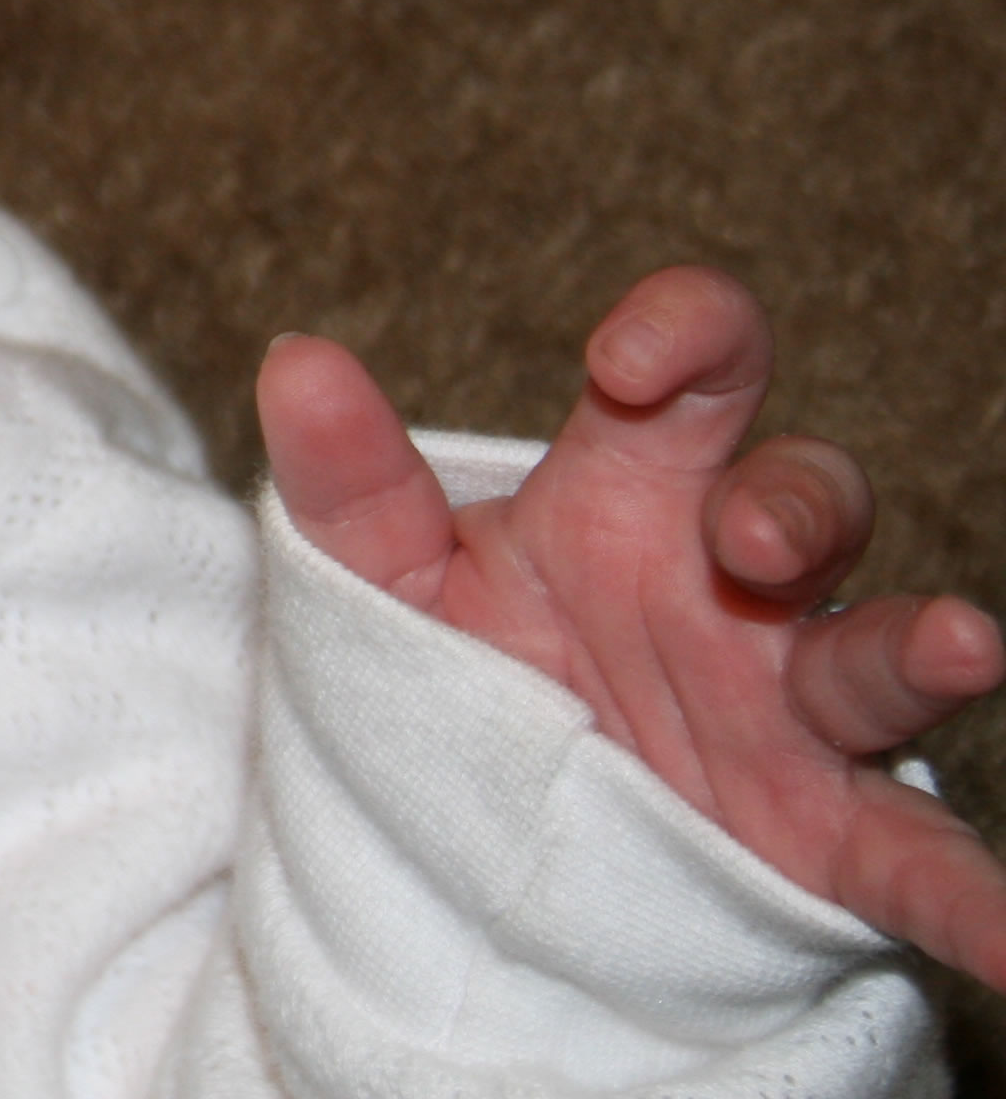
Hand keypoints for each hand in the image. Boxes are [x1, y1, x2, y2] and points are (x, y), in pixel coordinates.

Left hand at [262, 268, 1005, 988]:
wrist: (487, 834)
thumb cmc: (466, 662)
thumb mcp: (392, 579)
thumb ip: (349, 481)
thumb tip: (295, 360)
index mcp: (636, 493)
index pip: (696, 370)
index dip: (687, 332)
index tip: (625, 356)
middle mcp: (737, 585)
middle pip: (810, 498)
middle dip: (794, 500)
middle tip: (746, 535)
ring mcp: (794, 708)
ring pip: (881, 654)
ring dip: (925, 645)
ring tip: (963, 643)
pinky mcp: (826, 834)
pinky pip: (921, 862)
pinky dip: (980, 901)